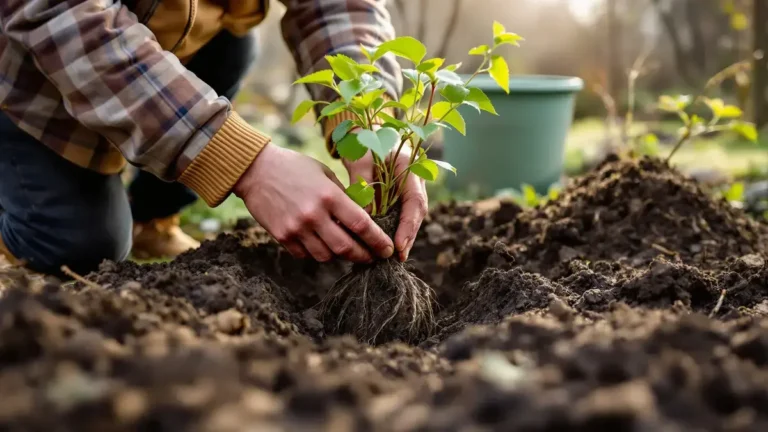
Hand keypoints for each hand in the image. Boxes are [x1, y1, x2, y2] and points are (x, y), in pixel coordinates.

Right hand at [233, 143, 393, 262]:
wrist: (255, 170)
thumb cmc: (295, 167)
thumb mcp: (324, 174)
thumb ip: (343, 196)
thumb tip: (363, 218)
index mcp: (329, 196)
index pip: (361, 225)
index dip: (378, 241)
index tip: (387, 250)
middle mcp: (314, 215)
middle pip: (346, 247)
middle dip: (364, 256)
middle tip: (373, 258)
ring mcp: (296, 228)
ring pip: (326, 256)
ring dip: (340, 257)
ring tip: (348, 251)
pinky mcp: (282, 236)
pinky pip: (306, 255)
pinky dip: (317, 254)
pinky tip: (322, 246)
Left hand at [343, 146, 427, 261]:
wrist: (363, 131)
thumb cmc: (361, 140)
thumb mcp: (360, 155)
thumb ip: (362, 179)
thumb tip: (365, 211)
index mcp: (409, 167)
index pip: (415, 202)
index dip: (409, 226)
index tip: (400, 245)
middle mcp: (412, 180)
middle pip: (415, 213)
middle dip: (407, 237)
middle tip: (397, 257)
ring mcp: (406, 188)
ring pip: (408, 216)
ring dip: (401, 237)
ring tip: (390, 257)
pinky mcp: (396, 195)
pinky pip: (397, 215)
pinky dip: (391, 230)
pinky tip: (382, 245)